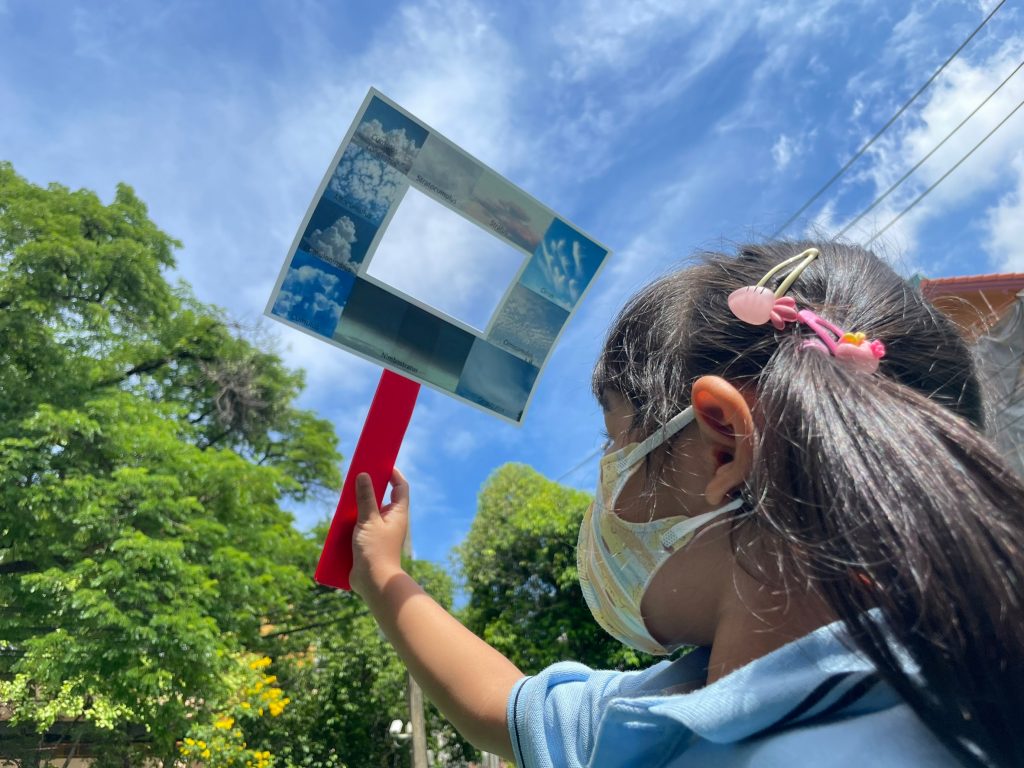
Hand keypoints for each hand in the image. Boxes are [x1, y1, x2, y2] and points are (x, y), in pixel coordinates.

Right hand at [350, 468, 409, 597]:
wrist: (374, 583)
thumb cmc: (376, 550)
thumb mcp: (368, 520)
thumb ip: (366, 498)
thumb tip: (364, 474)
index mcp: (398, 513)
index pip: (400, 487)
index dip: (393, 474)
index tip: (381, 464)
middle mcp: (391, 521)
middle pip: (382, 498)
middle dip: (370, 488)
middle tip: (356, 477)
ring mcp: (380, 532)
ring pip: (369, 512)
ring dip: (358, 505)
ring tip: (345, 499)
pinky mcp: (369, 542)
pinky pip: (360, 526)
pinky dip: (352, 521)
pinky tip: (339, 520)